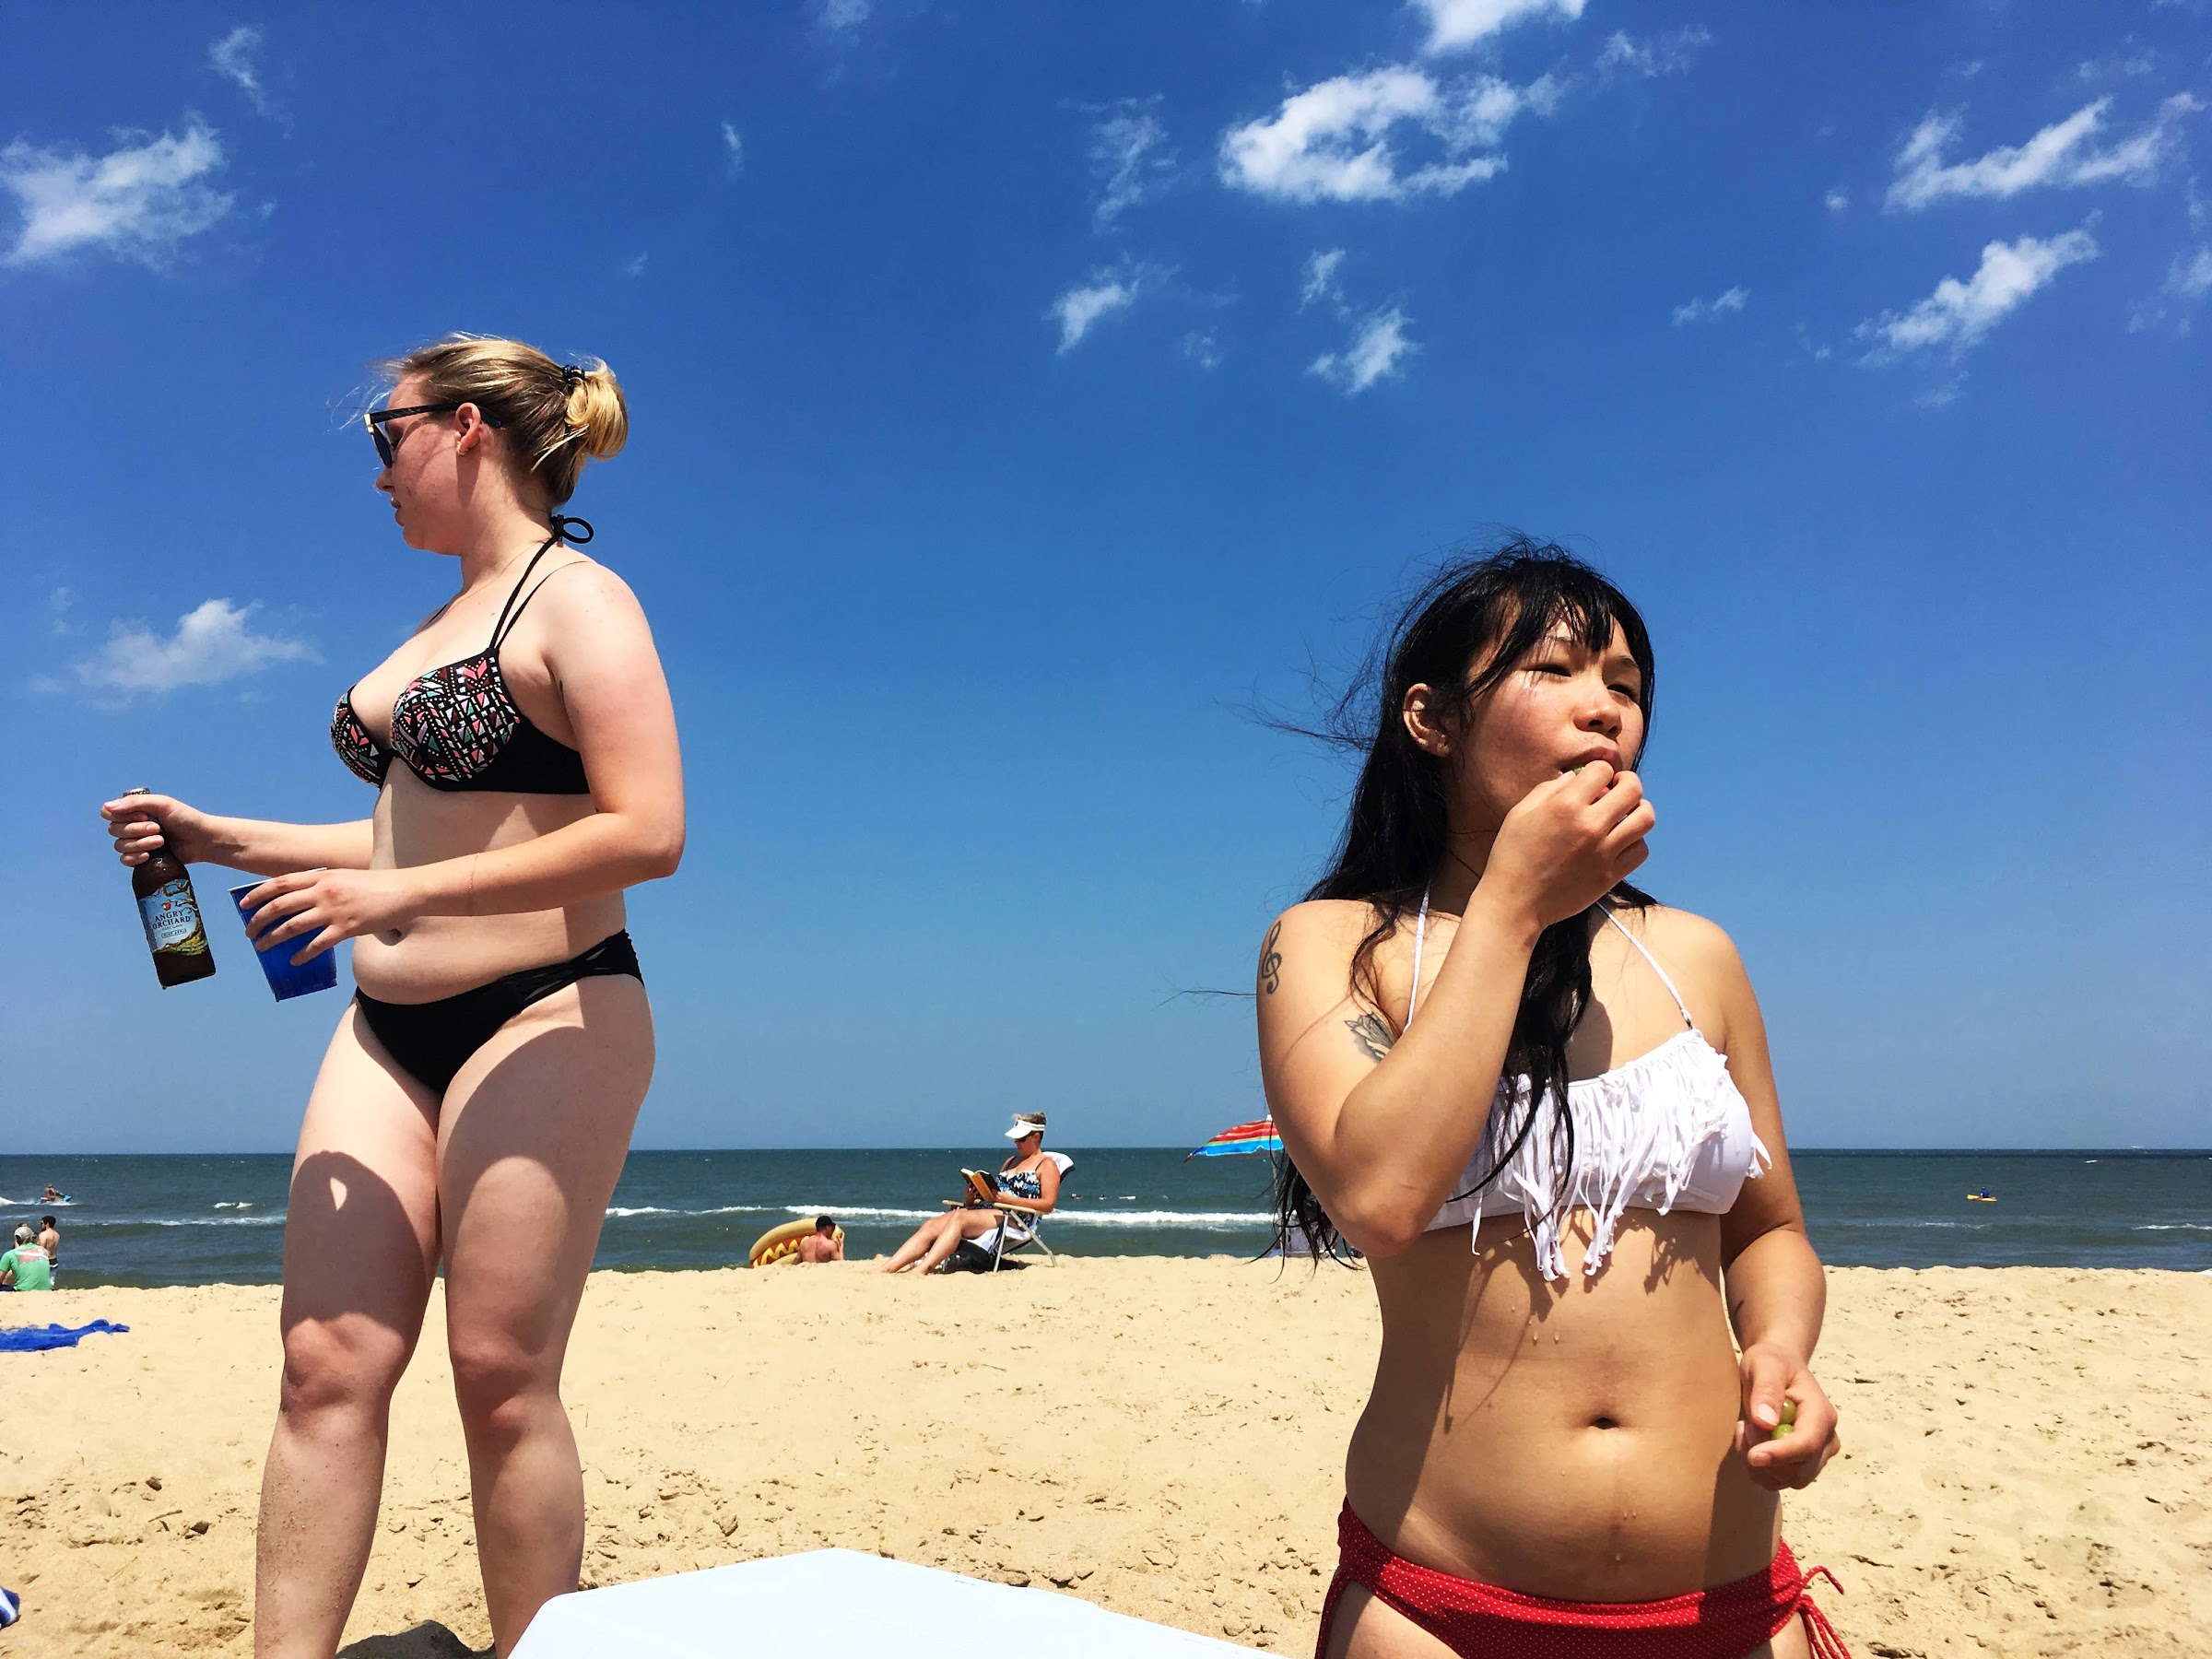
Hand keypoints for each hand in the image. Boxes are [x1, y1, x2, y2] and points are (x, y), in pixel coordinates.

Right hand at [101, 791, 219, 866]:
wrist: (203, 840)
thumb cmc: (186, 818)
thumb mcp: (162, 804)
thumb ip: (135, 803)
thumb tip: (107, 807)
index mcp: (134, 811)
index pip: (108, 813)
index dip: (122, 816)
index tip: (144, 816)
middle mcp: (131, 825)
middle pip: (113, 830)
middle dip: (136, 830)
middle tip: (158, 829)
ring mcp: (136, 842)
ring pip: (119, 846)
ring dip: (140, 844)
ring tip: (161, 842)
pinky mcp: (142, 858)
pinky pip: (125, 860)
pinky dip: (134, 858)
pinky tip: (148, 856)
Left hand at [239, 867, 424, 963]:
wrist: (405, 890)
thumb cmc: (377, 885)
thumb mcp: (344, 877)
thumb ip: (323, 885)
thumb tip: (303, 899)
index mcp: (322, 877)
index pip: (280, 884)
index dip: (258, 895)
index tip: (244, 905)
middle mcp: (323, 892)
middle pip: (280, 906)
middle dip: (258, 921)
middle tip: (249, 933)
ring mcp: (334, 911)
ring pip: (292, 926)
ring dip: (273, 938)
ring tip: (262, 948)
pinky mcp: (347, 928)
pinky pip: (317, 944)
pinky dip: (302, 954)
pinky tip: (294, 961)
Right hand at [1478, 762, 1655, 932]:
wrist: (1515, 902)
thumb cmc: (1512, 855)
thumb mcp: (1520, 812)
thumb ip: (1549, 789)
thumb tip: (1575, 777)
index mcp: (1564, 805)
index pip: (1602, 769)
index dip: (1600, 772)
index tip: (1594, 782)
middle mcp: (1589, 825)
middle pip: (1633, 789)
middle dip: (1627, 783)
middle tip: (1616, 792)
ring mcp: (1603, 851)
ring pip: (1645, 818)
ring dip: (1637, 811)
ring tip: (1623, 816)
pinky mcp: (1610, 875)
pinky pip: (1641, 850)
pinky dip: (1635, 842)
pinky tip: (1618, 842)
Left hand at [1735, 1341, 1840, 1489]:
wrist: (1778, 1367)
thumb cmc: (1772, 1363)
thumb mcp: (1765, 1365)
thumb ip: (1766, 1390)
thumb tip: (1766, 1422)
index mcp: (1821, 1414)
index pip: (1806, 1445)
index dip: (1780, 1455)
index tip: (1753, 1456)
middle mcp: (1826, 1440)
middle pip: (1799, 1472)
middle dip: (1766, 1458)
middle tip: (1744, 1428)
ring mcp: (1816, 1455)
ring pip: (1787, 1480)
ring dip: (1760, 1464)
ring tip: (1747, 1430)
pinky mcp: (1802, 1464)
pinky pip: (1778, 1480)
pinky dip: (1760, 1469)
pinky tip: (1752, 1442)